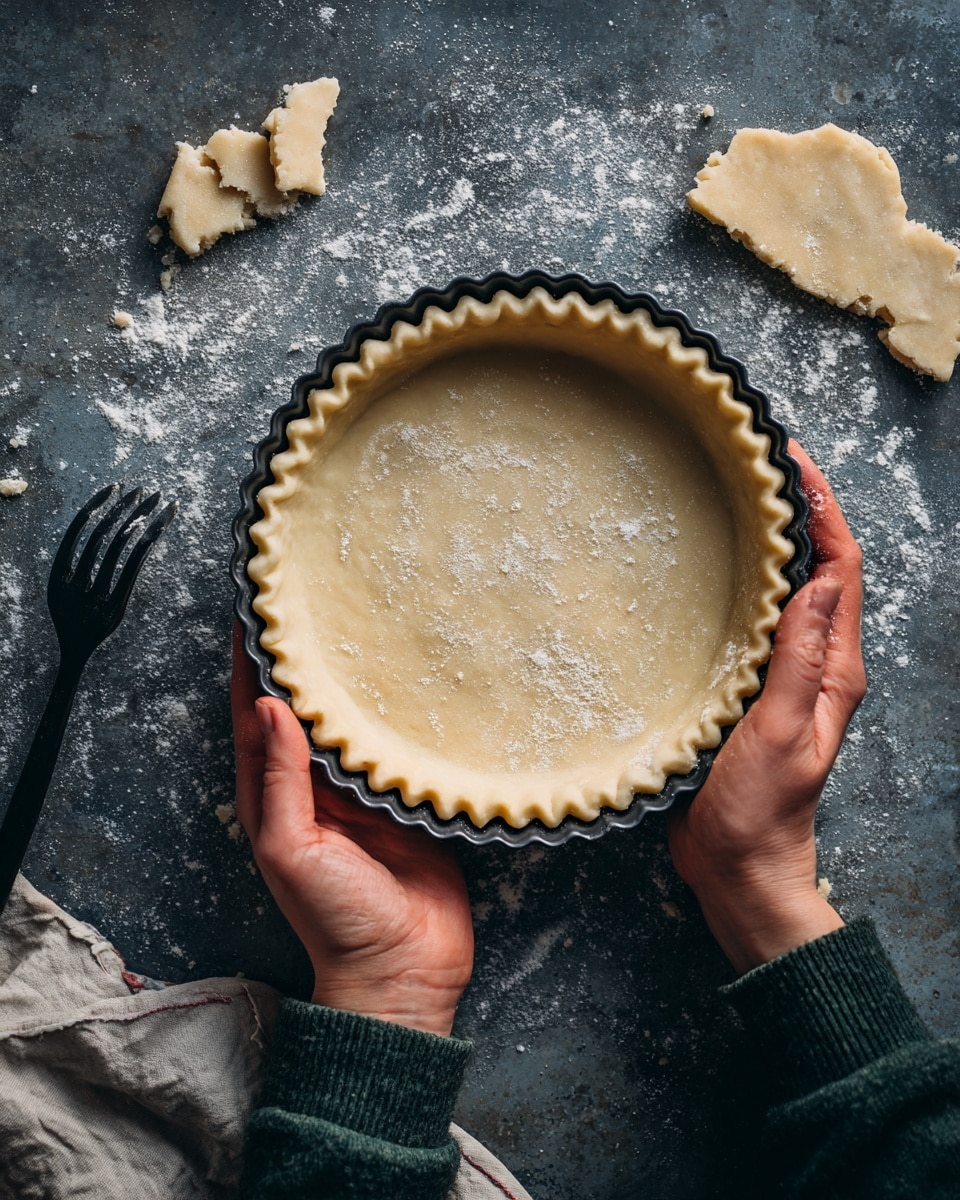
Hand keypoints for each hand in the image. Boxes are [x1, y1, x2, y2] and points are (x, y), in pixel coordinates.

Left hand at [231, 624, 473, 1035]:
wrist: (404, 969)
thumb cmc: (337, 919)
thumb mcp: (290, 848)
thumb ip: (280, 778)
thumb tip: (269, 704)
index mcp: (274, 794)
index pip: (253, 712)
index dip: (249, 662)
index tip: (253, 607)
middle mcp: (314, 784)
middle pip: (302, 705)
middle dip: (300, 656)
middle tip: (308, 598)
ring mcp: (360, 790)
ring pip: (348, 718)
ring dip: (347, 676)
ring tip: (356, 622)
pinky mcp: (404, 796)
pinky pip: (395, 741)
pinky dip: (395, 709)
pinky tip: (408, 676)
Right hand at [668, 441, 865, 973]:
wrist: (738, 867)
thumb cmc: (761, 812)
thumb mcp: (780, 734)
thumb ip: (799, 662)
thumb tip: (815, 580)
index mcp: (834, 670)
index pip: (840, 570)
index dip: (823, 510)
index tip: (792, 461)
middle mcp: (816, 664)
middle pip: (818, 568)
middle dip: (800, 510)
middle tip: (758, 463)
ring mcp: (783, 675)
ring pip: (785, 590)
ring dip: (770, 541)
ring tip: (734, 498)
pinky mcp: (750, 687)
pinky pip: (753, 619)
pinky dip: (740, 581)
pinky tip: (706, 568)